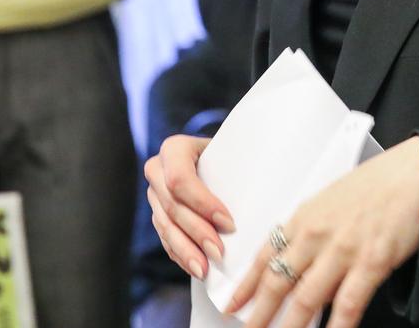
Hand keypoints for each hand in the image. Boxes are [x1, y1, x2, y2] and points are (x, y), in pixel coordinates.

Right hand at [143, 134, 230, 279]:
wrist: (216, 158)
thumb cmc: (229, 155)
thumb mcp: (232, 152)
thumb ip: (240, 165)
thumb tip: (264, 190)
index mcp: (174, 149)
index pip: (180, 178)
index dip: (202, 203)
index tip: (229, 223)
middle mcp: (157, 170)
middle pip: (173, 206)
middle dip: (197, 232)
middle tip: (219, 253)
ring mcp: (154, 195)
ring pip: (166, 226)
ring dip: (187, 250)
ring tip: (204, 269)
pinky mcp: (157, 215)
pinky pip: (165, 239)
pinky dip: (181, 255)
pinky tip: (196, 267)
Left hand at [229, 136, 418, 327]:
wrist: (415, 172)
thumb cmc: (380, 181)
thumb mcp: (334, 199)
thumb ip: (315, 230)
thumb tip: (302, 262)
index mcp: (305, 216)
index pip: (266, 256)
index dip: (247, 285)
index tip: (233, 304)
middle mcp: (317, 234)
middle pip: (278, 282)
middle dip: (259, 313)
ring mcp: (343, 250)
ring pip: (305, 298)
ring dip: (289, 326)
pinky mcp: (372, 262)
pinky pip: (348, 303)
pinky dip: (337, 326)